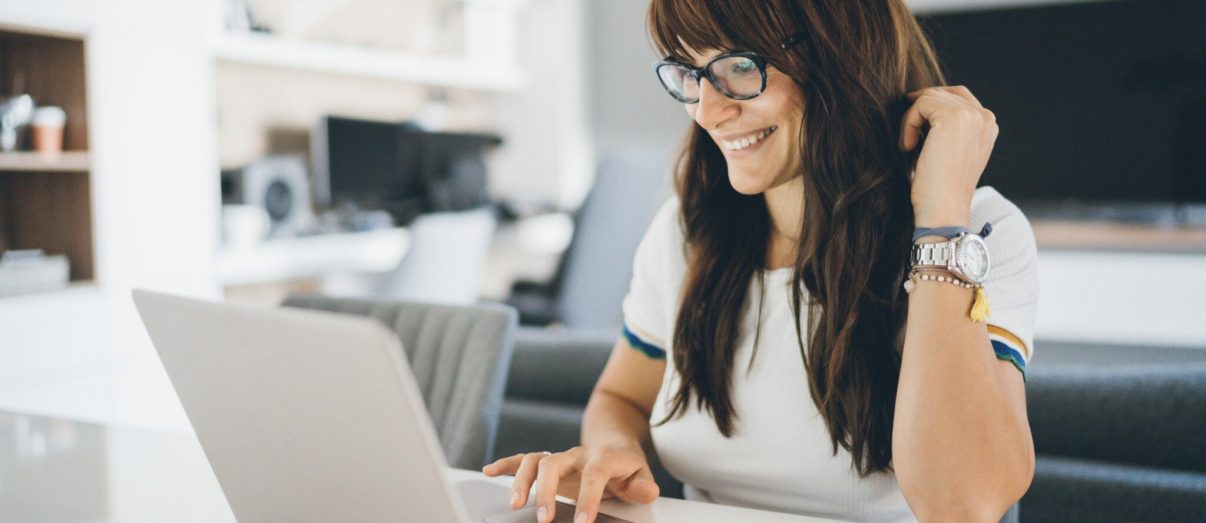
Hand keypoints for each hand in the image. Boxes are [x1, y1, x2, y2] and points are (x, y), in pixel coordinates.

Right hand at [482, 446, 659, 522]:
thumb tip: (647, 491)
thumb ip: (643, 486)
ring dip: (522, 480)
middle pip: (555, 464)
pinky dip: (506, 465)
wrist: (614, 444)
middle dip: (547, 492)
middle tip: (544, 519)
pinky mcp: (547, 462)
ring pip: (535, 460)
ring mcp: (560, 458)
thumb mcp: (641, 475)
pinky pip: (523, 460)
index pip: (593, 476)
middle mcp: (577, 455)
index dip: (588, 499)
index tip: (582, 522)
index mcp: (602, 458)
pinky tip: (490, 472)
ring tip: (516, 504)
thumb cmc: (625, 467)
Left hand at [899, 85, 998, 227]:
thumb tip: (920, 104)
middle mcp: (985, 117)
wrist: (944, 210)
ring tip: (908, 145)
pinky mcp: (954, 116)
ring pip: (930, 97)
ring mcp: (972, 115)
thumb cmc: (940, 189)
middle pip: (944, 93)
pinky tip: (907, 146)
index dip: (932, 106)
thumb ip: (948, 130)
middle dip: (921, 108)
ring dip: (911, 119)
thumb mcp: (950, 153)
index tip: (914, 125)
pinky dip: (908, 123)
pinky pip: (921, 104)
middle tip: (907, 133)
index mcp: (988, 127)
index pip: (959, 97)